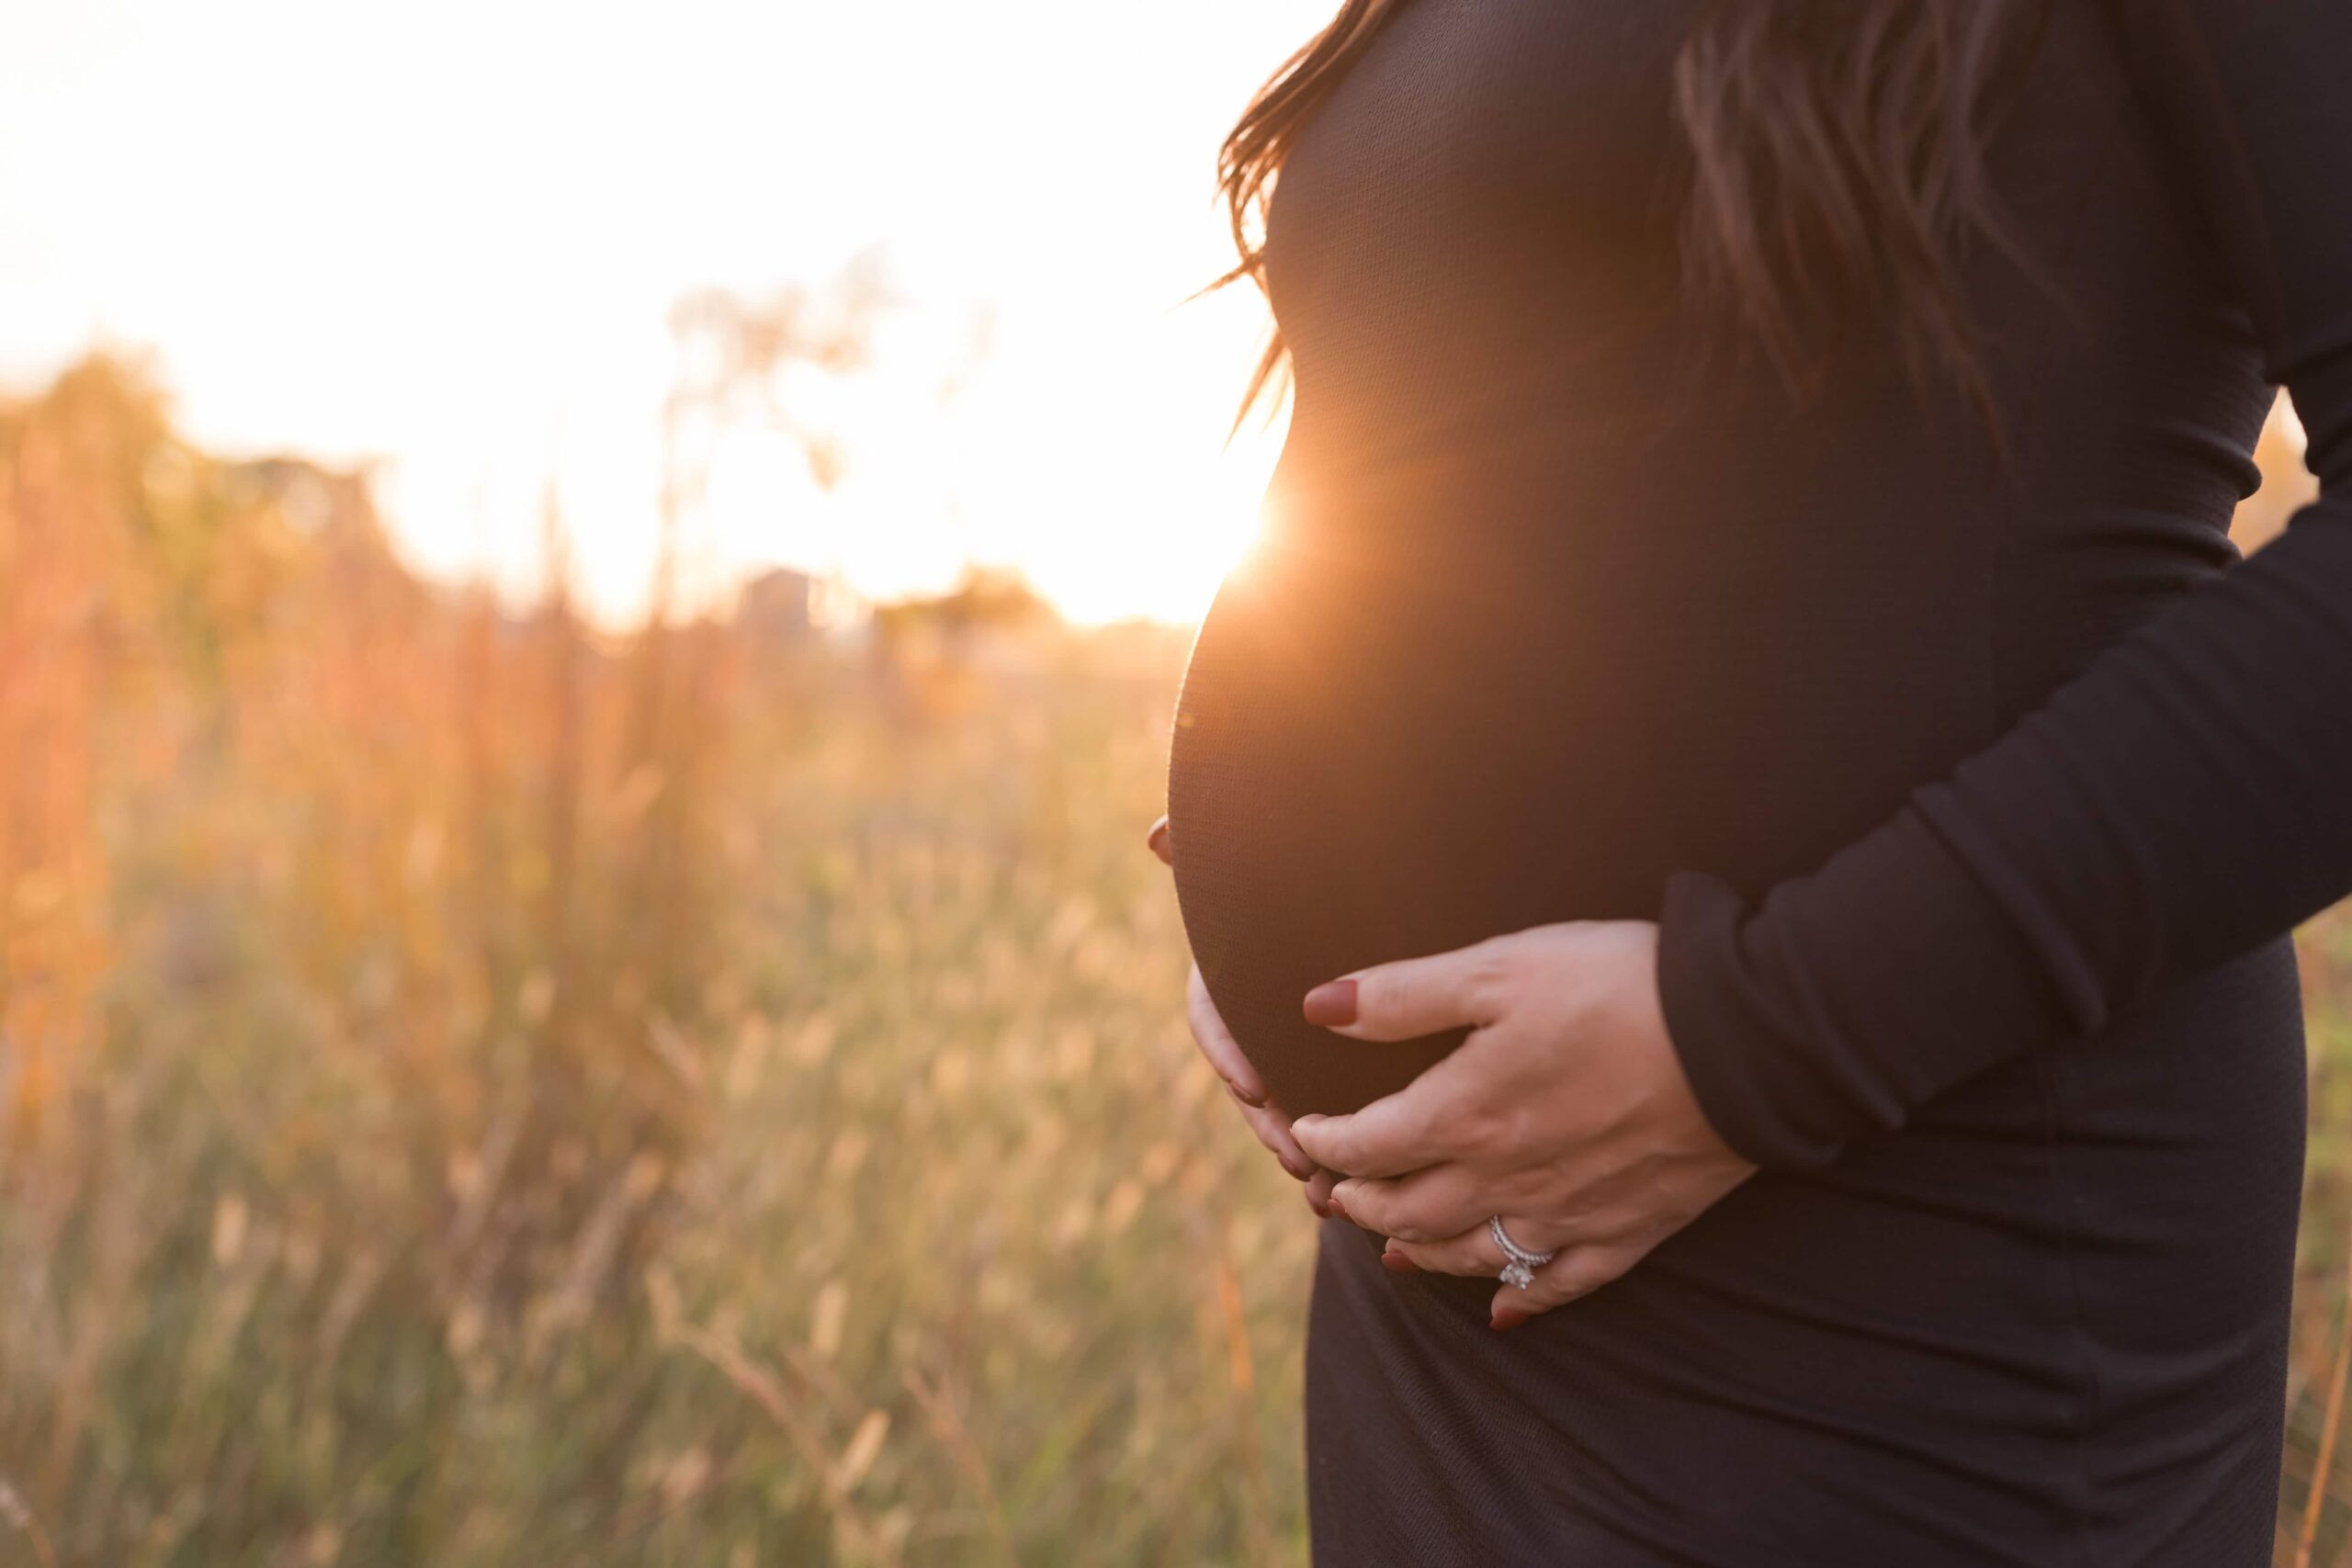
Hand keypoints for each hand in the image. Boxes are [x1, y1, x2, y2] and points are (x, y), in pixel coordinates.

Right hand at [1147, 816, 1336, 1214]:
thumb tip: (1155, 836)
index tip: (1253, 1082)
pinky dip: (1341, 1157)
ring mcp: (1303, 1047)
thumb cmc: (1327, 862)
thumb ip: (1216, 845)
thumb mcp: (1281, 857)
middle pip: (1254, 1077)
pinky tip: (1356, 1189)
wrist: (1403, 885)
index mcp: (1236, 966)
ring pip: (1291, 1110)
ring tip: (1325, 1185)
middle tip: (1295, 1149)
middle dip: (1270, 1121)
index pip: (1212, 1012)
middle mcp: (1264, 1012)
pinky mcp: (1346, 1071)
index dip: (1227, 1049)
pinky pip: (1334, 1122)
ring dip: (1304, 1150)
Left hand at [1286, 921, 1754, 1328]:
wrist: (1747, 1038)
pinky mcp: (1630, 1229)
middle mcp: (1506, 1178)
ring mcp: (1569, 1213)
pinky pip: (1563, 1283)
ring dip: (1424, 1254)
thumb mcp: (1501, 966)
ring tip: (1393, 1252)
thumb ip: (1403, 994)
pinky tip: (1504, 1312)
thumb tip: (1318, 1007)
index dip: (1328, 1142)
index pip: (1368, 1146)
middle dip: (1362, 1205)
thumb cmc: (1619, 987)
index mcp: (1465, 1113)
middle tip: (1335, 1196)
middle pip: (1410, 1212)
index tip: (1304, 1133)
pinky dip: (1524, 1300)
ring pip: (1475, 1255)